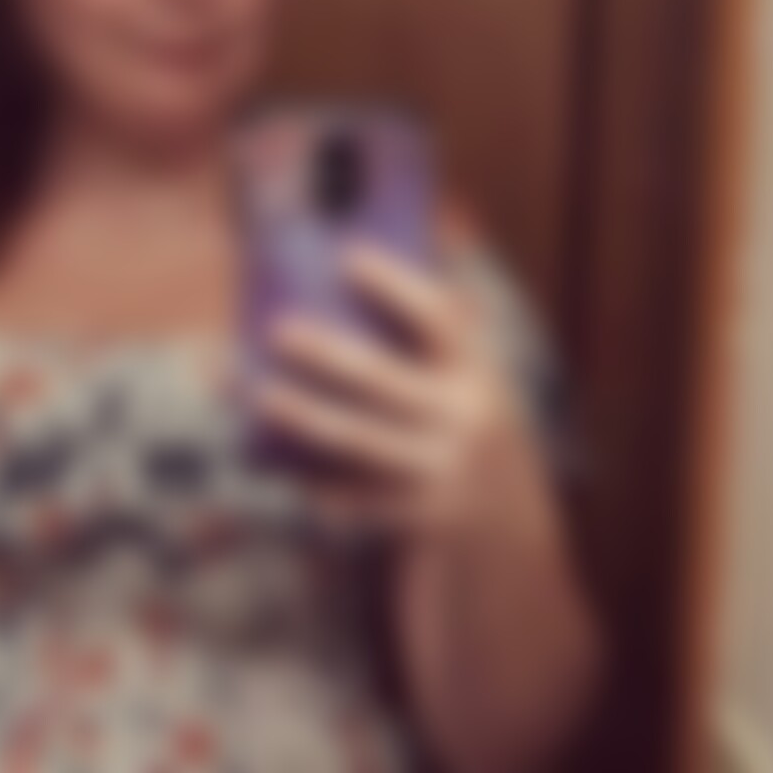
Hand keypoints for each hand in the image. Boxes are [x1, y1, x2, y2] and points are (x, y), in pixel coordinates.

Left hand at [251, 241, 538, 538]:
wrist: (510, 521)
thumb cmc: (460, 418)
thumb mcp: (464, 373)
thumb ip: (434, 325)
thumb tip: (364, 250)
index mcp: (472, 368)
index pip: (437, 317)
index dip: (394, 286)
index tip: (347, 257)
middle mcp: (463, 417)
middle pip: (382, 379)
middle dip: (327, 355)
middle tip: (278, 331)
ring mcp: (442, 470)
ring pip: (359, 439)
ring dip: (306, 417)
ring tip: (262, 396)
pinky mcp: (418, 516)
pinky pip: (355, 497)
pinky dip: (316, 482)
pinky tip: (279, 465)